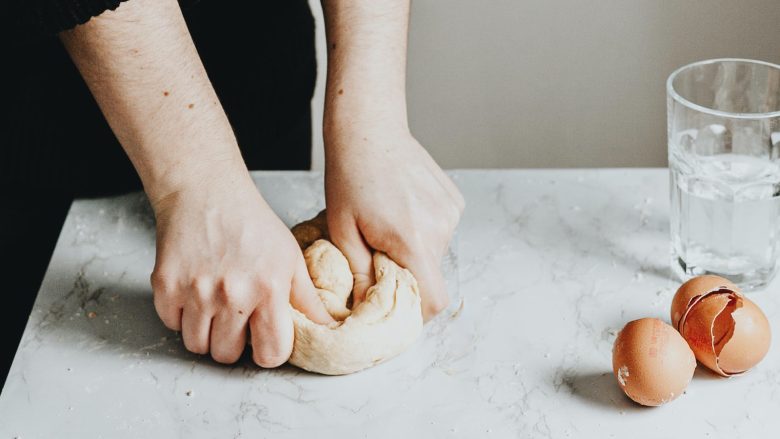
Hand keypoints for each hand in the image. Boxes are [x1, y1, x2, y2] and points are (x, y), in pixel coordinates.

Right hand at [149, 167, 332, 365]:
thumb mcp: (290, 257)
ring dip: (206, 333)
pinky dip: (181, 315)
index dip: (269, 351)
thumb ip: (307, 299)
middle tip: (237, 317)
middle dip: (234, 344)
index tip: (265, 340)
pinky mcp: (166, 286)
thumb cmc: (251, 223)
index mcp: (269, 289)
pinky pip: (172, 324)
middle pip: (227, 356)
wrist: (205, 191)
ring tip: (215, 306)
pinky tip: (194, 292)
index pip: (271, 354)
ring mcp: (196, 291)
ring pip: (197, 345)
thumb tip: (328, 328)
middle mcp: (232, 295)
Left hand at [325, 128, 464, 319]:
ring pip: (435, 252)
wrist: (369, 129)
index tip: (395, 306)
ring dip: (414, 250)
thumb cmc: (349, 177)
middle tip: (377, 255)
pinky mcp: (454, 200)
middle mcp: (441, 228)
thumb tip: (366, 307)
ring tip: (387, 225)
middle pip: (431, 275)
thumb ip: (360, 275)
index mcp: (413, 240)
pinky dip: (423, 230)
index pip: (434, 299)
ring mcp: (451, 212)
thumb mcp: (343, 231)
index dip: (417, 312)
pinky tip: (402, 208)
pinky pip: (441, 230)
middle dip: (406, 274)